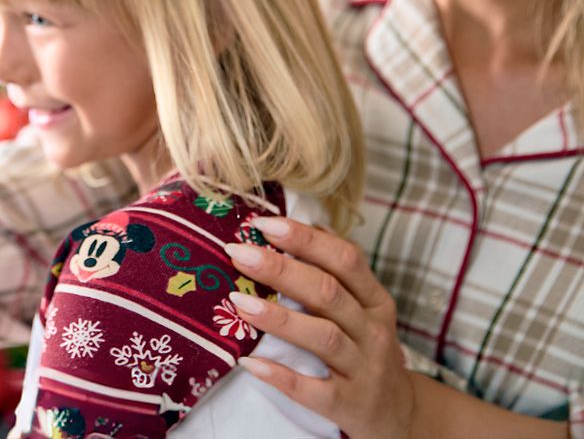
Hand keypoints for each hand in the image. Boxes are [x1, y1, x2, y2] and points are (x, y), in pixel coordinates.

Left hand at [225, 217, 415, 438]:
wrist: (400, 415)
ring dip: (278, 317)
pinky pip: (313, 390)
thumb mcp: (363, 308)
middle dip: (280, 269)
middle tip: (238, 253)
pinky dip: (280, 375)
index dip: (304, 239)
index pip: (345, 259)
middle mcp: (373, 331)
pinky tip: (248, 361)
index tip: (263, 224)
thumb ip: (333, 272)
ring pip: (323, 337)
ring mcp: (364, 370)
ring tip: (238, 301)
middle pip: (327, 292)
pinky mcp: (349, 406)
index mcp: (375, 300)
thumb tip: (284, 227)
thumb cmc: (366, 348)